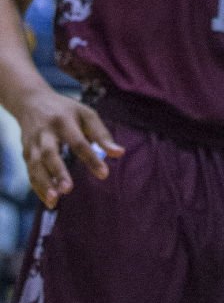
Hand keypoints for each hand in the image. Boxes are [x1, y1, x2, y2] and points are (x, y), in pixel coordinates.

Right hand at [18, 90, 123, 208]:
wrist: (32, 101)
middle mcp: (45, 132)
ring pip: (35, 165)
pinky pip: (30, 173)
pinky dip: (38, 187)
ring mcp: (32, 144)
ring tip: (54, 201)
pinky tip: (49, 200)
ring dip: (44, 184)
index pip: (78, 141)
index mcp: (64, 120)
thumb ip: (101, 134)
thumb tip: (119, 153)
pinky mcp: (25, 153)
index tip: (104, 174)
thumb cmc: (66, 111)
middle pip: (49, 153)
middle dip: (58, 172)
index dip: (91, 158)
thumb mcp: (86, 114)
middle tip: (69, 189)